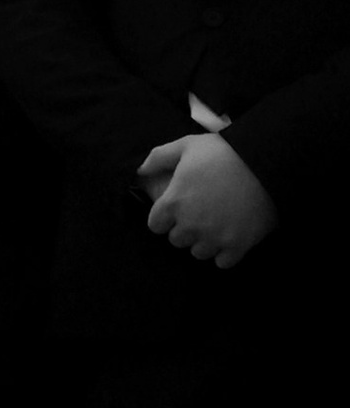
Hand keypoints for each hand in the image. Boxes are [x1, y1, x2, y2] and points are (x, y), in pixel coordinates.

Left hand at [137, 132, 276, 267]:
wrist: (266, 164)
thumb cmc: (224, 152)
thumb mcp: (187, 145)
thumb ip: (159, 157)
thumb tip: (140, 170)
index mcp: (174, 202)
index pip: (155, 225)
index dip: (164, 218)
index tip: (176, 210)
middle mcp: (190, 225)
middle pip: (176, 240)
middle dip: (184, 229)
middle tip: (199, 215)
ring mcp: (214, 238)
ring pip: (198, 253)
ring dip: (204, 242)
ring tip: (215, 225)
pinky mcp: (238, 246)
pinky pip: (222, 262)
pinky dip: (225, 253)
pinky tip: (230, 237)